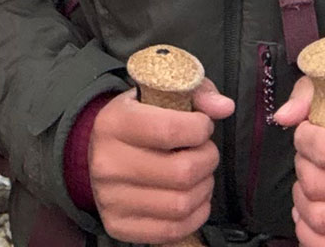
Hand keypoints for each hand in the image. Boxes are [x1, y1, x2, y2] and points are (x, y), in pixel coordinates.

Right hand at [88, 82, 234, 244]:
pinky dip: (195, 215)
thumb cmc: (138, 121)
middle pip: (181, 172)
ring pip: (181, 204)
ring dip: (204, 188)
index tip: (202, 126)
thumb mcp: (160, 95)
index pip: (169, 130)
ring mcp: (110, 199)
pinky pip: (173, 230)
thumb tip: (225, 107)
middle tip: (205, 152)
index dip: (200, 128)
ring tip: (200, 174)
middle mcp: (106, 163)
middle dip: (207, 159)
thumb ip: (195, 93)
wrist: (100, 154)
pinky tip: (193, 198)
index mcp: (114, 123)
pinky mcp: (119, 225)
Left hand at [273, 76, 324, 246]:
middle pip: (315, 183)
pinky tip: (318, 213)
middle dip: (303, 168)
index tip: (309, 135)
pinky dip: (307, 229)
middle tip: (312, 162)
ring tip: (315, 187)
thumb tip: (284, 116)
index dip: (304, 138)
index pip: (323, 147)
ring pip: (315, 216)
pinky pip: (320, 245)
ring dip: (303, 199)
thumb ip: (314, 94)